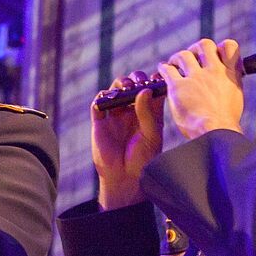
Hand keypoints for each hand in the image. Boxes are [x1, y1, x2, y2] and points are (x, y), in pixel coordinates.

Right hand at [91, 76, 164, 209]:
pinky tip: (109, 98)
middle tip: (139, 82)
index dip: (153, 82)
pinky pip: (98, 104)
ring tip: (126, 87)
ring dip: (120, 84)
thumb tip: (144, 90)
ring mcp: (115, 116)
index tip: (156, 77)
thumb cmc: (143, 159)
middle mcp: (132, 112)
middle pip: (133, 86)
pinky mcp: (100, 122)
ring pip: (116, 91)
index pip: (151, 91)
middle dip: (136, 79)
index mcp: (148, 114)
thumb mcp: (151, 135)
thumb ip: (147, 112)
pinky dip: (102, 97)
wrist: (125, 178)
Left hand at [158, 38, 243, 140]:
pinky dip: (163, 68)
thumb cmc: (226, 123)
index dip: (221, 49)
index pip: (229, 46)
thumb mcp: (236, 99)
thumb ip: (230, 85)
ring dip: (177, 58)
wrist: (215, 133)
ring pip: (184, 54)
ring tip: (175, 64)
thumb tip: (228, 81)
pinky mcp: (178, 86)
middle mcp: (213, 71)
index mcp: (230, 74)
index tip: (217, 57)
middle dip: (197, 49)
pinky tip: (162, 71)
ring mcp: (195, 77)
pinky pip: (167, 69)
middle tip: (193, 58)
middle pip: (204, 44)